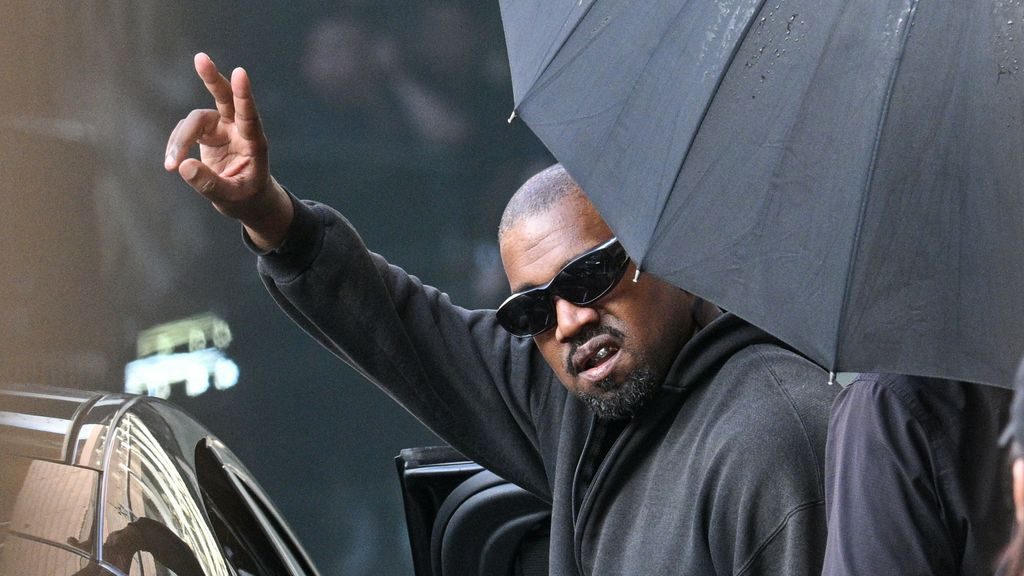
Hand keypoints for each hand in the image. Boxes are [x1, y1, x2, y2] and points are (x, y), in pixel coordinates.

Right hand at [164, 53, 292, 249]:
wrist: (246, 200)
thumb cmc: (246, 198)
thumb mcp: (230, 197)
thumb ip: (209, 184)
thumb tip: (183, 166)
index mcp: (254, 143)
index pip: (249, 116)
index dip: (244, 95)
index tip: (241, 73)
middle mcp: (238, 130)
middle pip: (225, 98)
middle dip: (212, 78)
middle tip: (201, 58)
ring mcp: (222, 128)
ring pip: (195, 120)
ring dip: (180, 140)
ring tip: (171, 165)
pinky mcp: (207, 133)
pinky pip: (186, 131)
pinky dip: (176, 145)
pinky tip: (173, 163)